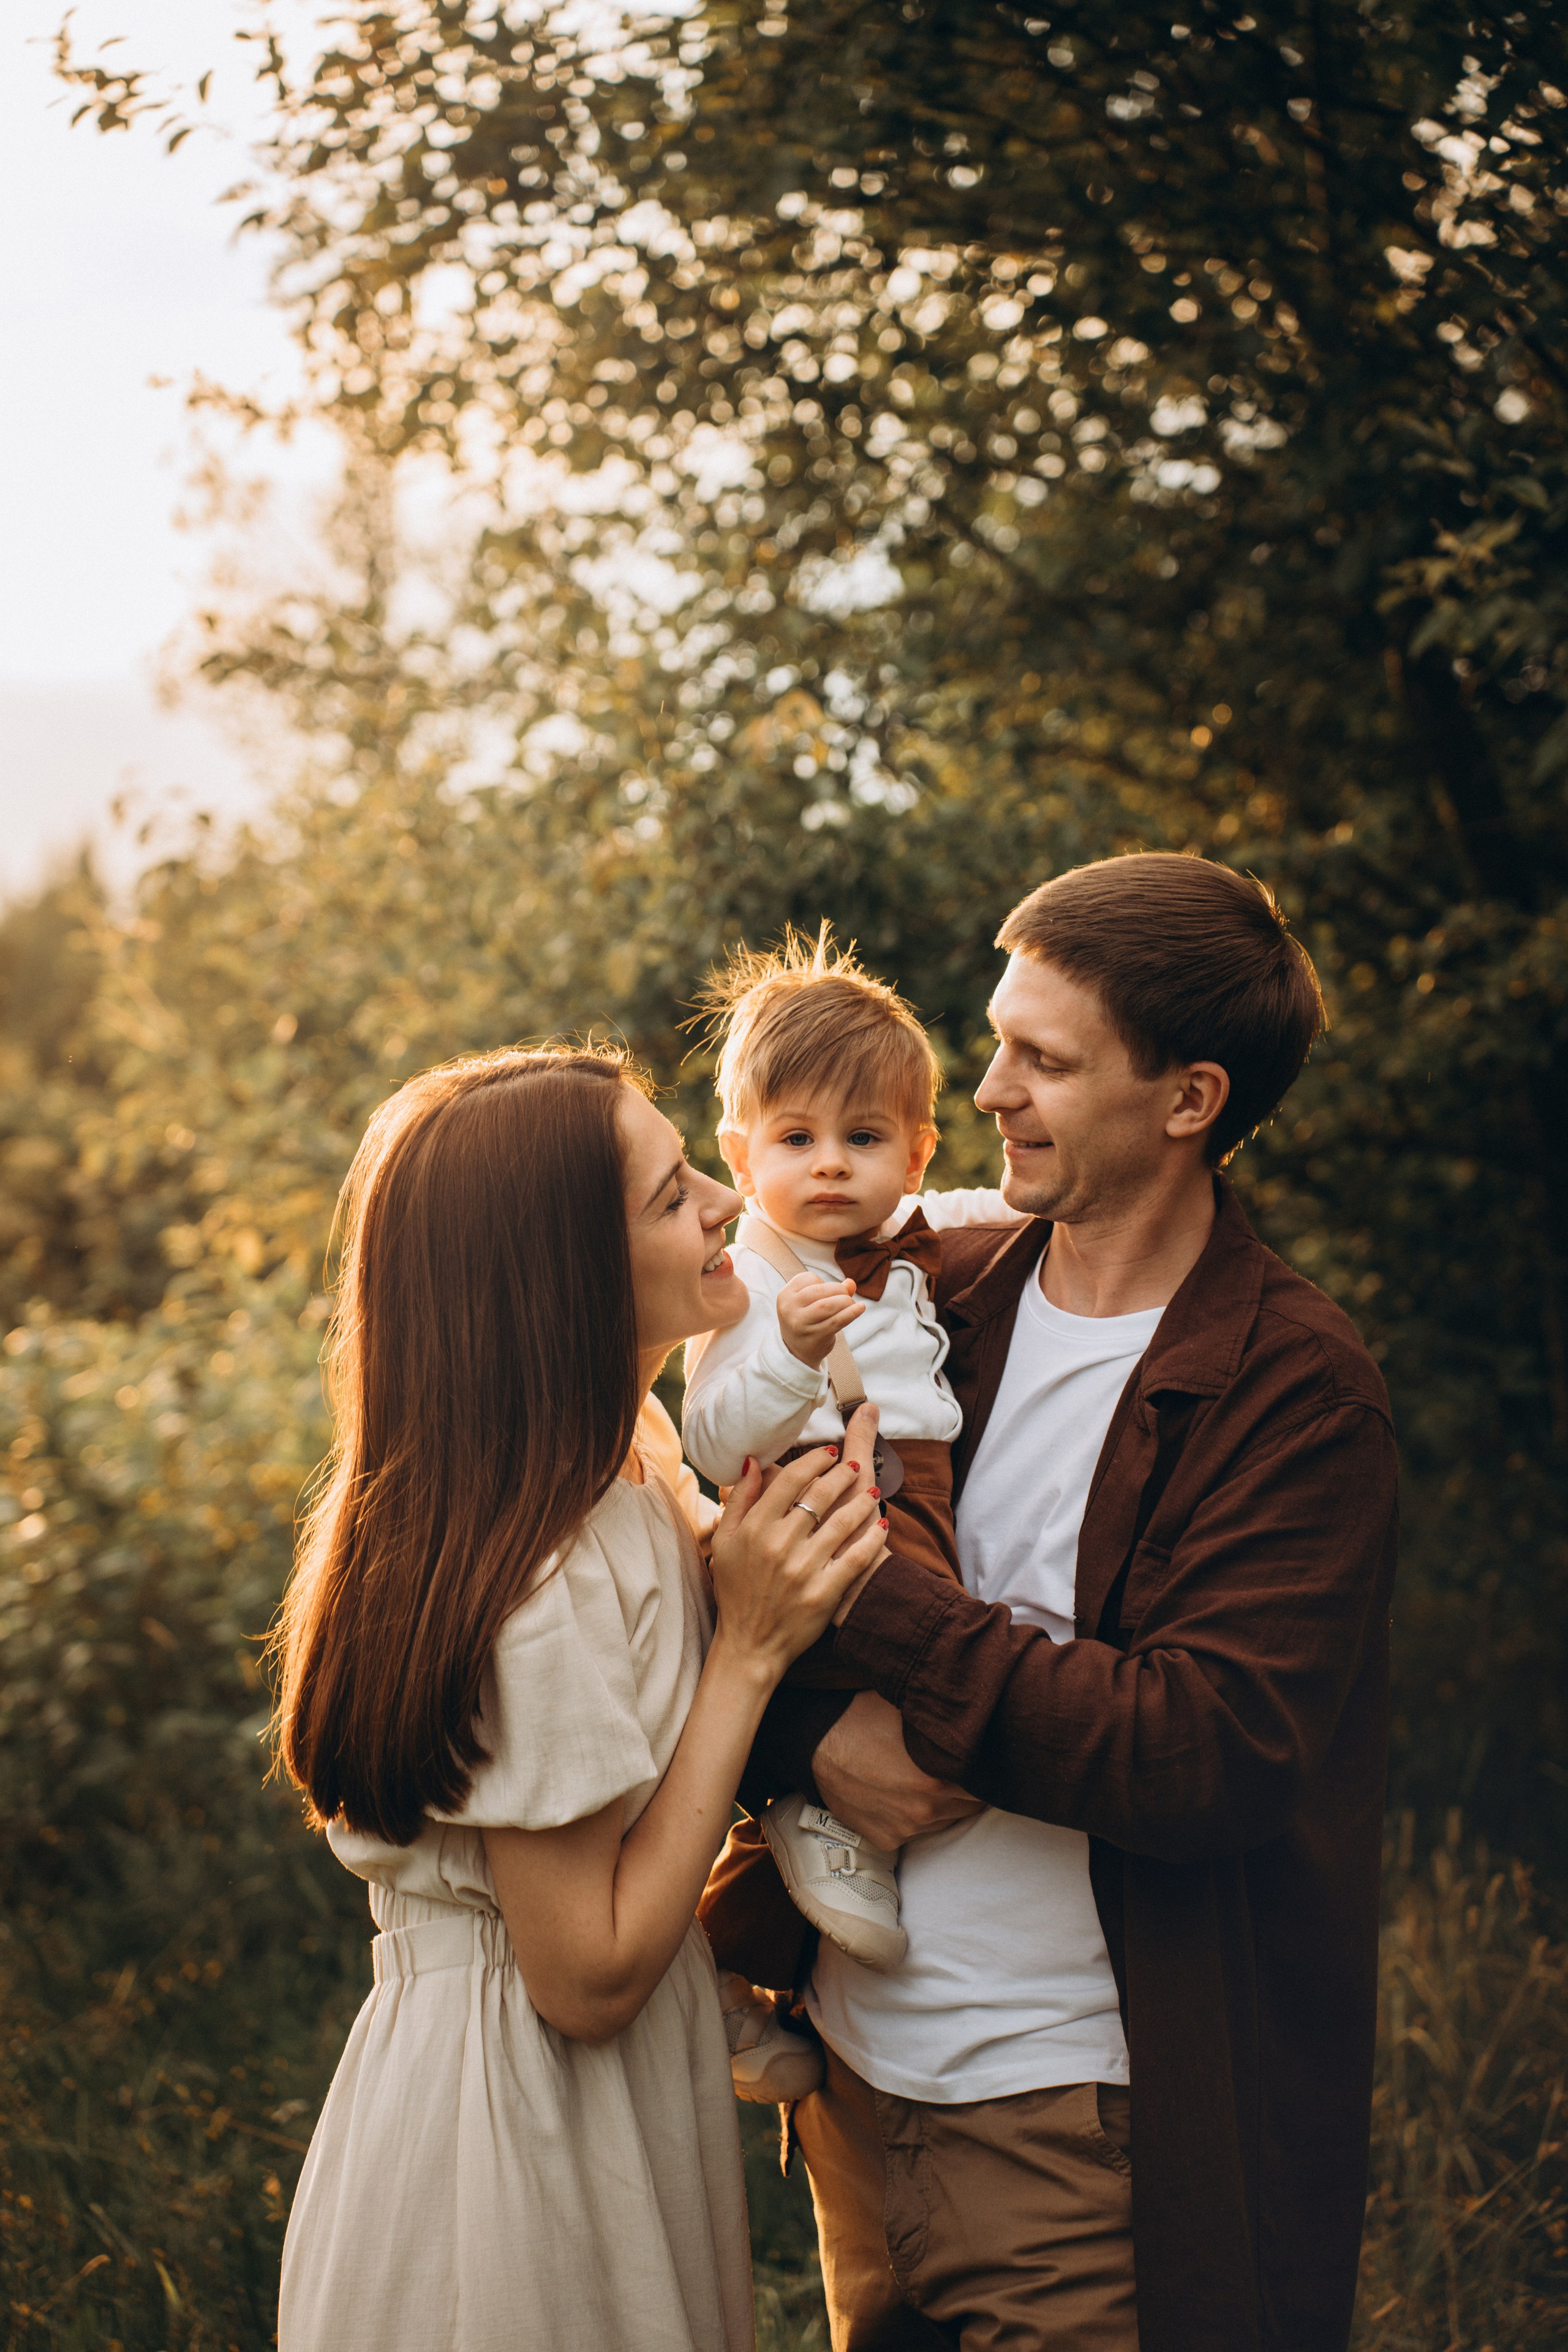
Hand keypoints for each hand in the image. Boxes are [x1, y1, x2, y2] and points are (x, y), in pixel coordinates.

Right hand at [709, 1445, 885, 1682]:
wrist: (751, 1646)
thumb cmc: (736, 1590)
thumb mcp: (724, 1543)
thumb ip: (739, 1500)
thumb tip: (752, 1460)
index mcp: (753, 1529)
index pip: (789, 1480)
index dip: (813, 1461)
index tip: (829, 1452)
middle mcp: (778, 1546)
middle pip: (819, 1496)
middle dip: (842, 1474)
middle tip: (855, 1465)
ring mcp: (803, 1570)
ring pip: (842, 1522)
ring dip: (862, 1501)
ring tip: (873, 1490)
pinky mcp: (824, 1593)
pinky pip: (856, 1557)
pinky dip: (873, 1539)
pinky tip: (882, 1524)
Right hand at [777, 1271, 863, 1368]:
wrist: (797, 1352)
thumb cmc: (806, 1321)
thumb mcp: (811, 1303)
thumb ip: (830, 1290)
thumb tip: (851, 1283)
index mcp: (785, 1296)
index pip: (809, 1278)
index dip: (823, 1282)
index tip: (827, 1293)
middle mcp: (789, 1309)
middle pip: (819, 1291)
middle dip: (839, 1290)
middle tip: (847, 1297)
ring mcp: (800, 1324)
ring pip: (828, 1305)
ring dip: (845, 1301)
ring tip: (851, 1304)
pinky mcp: (815, 1336)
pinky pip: (837, 1321)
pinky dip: (852, 1313)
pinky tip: (860, 1308)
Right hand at [811, 1691, 983, 1847]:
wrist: (815, 1745)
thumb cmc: (863, 1718)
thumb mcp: (910, 1710)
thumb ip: (945, 1723)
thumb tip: (977, 1718)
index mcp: (938, 1779)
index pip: (986, 1788)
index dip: (989, 1773)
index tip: (988, 1761)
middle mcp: (925, 1811)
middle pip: (970, 1806)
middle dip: (969, 1788)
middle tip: (959, 1767)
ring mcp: (906, 1829)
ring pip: (945, 1821)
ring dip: (945, 1804)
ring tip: (931, 1778)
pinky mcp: (887, 1840)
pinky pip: (917, 1832)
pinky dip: (917, 1816)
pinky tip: (905, 1793)